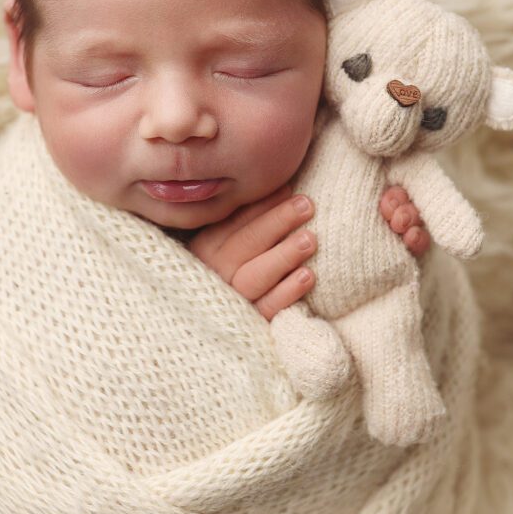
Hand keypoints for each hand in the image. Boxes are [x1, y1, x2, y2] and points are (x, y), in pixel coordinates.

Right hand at [188, 184, 430, 321]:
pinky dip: (286, 292)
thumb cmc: (225, 274)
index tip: (289, 188)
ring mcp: (228, 299)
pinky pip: (266, 309)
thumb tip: (282, 184)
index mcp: (204, 248)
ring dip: (283, 256)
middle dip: (276, 223)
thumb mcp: (224, 244)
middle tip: (306, 206)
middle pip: (245, 245)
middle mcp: (213, 273)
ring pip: (254, 276)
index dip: (262, 205)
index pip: (233, 222)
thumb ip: (244, 220)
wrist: (202, 329)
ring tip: (310, 240)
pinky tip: (307, 276)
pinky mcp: (246, 324)